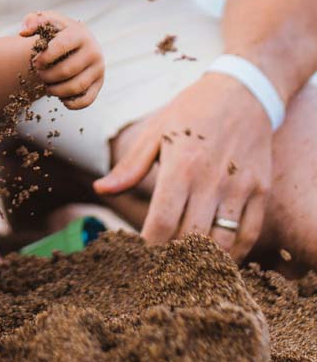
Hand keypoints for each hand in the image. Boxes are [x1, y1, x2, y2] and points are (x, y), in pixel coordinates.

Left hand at [21, 11, 103, 108]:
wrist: (77, 40)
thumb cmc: (56, 31)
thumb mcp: (46, 20)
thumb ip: (33, 21)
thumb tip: (23, 32)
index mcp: (79, 34)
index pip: (61, 46)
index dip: (44, 57)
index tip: (35, 63)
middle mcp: (93, 51)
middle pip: (66, 70)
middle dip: (47, 76)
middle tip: (39, 74)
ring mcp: (98, 69)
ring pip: (76, 87)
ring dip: (55, 90)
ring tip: (47, 85)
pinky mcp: (99, 84)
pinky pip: (86, 100)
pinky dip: (71, 103)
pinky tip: (60, 97)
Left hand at [92, 75, 271, 260]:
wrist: (242, 93)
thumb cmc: (191, 111)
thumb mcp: (155, 132)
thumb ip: (130, 166)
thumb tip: (100, 190)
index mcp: (181, 166)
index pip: (163, 222)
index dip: (150, 247)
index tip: (140, 259)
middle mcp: (211, 180)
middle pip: (192, 237)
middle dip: (174, 259)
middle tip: (159, 269)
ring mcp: (240, 187)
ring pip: (223, 242)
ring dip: (204, 262)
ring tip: (186, 269)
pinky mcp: (261, 191)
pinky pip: (249, 234)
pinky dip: (234, 254)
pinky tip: (217, 260)